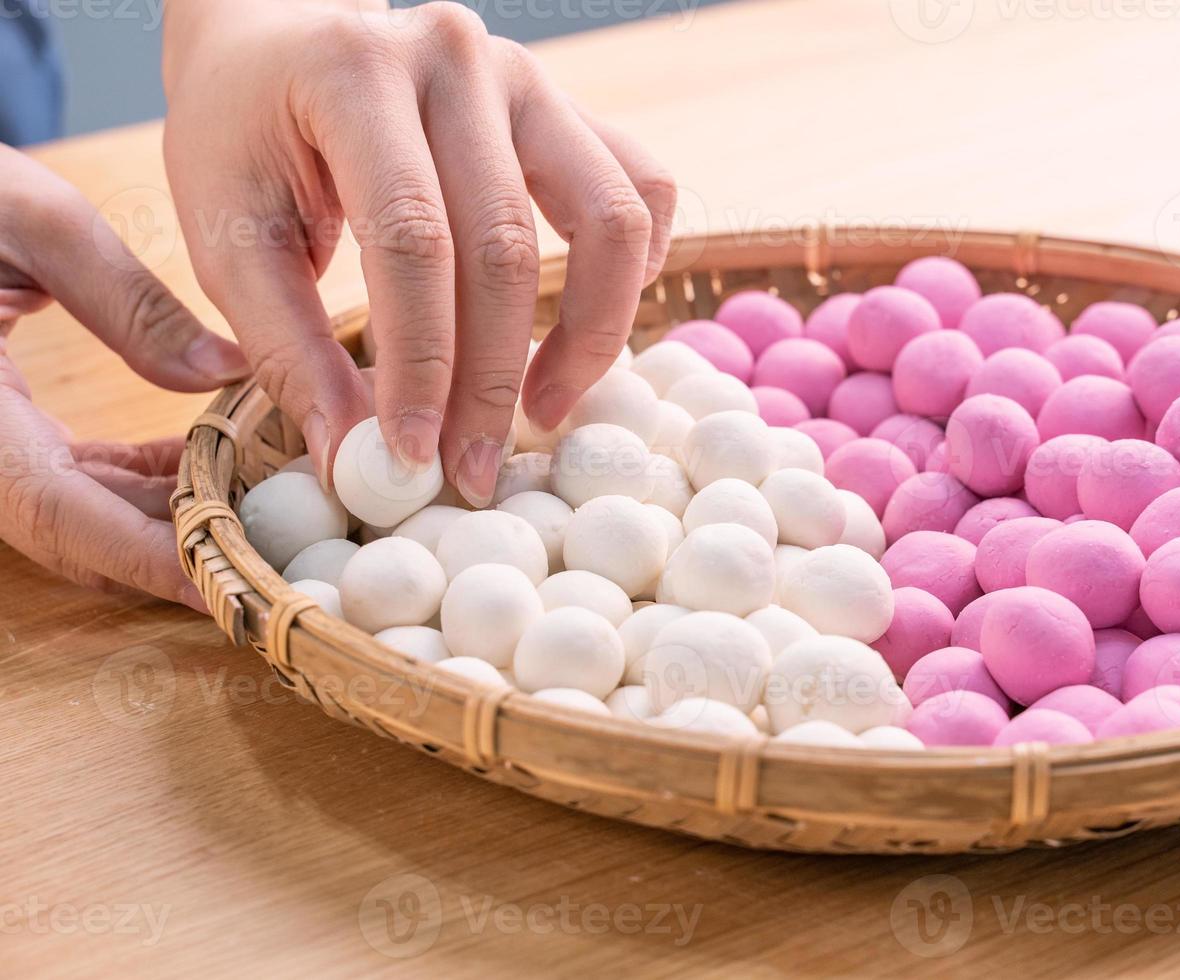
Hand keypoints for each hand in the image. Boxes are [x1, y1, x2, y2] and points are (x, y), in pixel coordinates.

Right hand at [0, 146, 249, 609]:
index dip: (147, 557)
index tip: (228, 586)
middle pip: (75, 534)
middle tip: (276, 556)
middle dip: (175, 551)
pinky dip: (137, 484)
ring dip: (165, 518)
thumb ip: (126, 301)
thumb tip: (221, 371)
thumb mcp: (29, 218)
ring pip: (76, 516)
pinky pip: (67, 481)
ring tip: (264, 504)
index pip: (58, 511)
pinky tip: (209, 462)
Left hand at [162, 0, 675, 505]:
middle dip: (493, 379)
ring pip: (611, 219)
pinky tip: (590, 328)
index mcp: (356, 74)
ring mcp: (529, 76)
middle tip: (472, 470)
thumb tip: (348, 461)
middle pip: (508, 247)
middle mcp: (457, 58)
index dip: (422, 363)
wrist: (277, 38)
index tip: (413, 457)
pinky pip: (642, 190)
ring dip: (591, 334)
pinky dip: (634, 270)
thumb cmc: (243, 137)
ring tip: (543, 409)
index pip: (412, 240)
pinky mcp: (570, 105)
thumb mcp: (231, 240)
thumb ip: (289, 349)